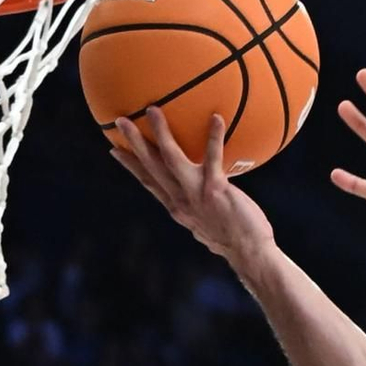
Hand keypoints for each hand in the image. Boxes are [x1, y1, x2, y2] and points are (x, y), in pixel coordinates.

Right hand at [110, 110, 275, 271]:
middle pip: (151, 167)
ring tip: (152, 110)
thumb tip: (204, 195)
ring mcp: (196, 195)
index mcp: (178, 208)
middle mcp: (181, 201)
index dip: (131, 165)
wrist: (250, 255)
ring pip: (170, 160)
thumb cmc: (236, 239)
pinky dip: (214, 137)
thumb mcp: (209, 223)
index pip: (149, 182)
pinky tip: (216, 118)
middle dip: (134, 143)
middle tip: (119, 121)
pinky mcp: (215, 190)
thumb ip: (201, 206)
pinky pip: (213, 157)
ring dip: (160, 134)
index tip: (115, 149)